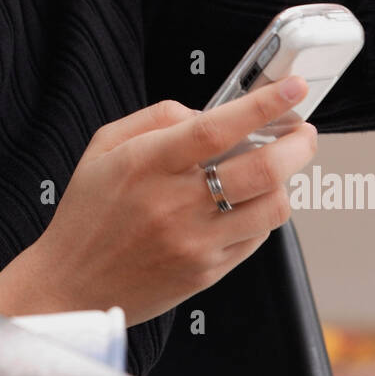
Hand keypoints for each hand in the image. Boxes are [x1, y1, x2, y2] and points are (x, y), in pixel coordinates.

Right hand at [0, 77, 316, 327]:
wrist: (71, 287)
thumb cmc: (87, 216)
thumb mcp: (104, 148)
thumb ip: (156, 118)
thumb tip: (209, 112)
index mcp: (146, 165)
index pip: (216, 128)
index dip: (263, 105)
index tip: (291, 88)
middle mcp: (174, 204)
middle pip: (261, 169)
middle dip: (297, 144)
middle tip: (303, 133)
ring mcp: (195, 242)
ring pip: (272, 208)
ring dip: (287, 181)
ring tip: (279, 168)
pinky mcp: (207, 273)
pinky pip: (257, 237)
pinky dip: (264, 213)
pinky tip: (250, 202)